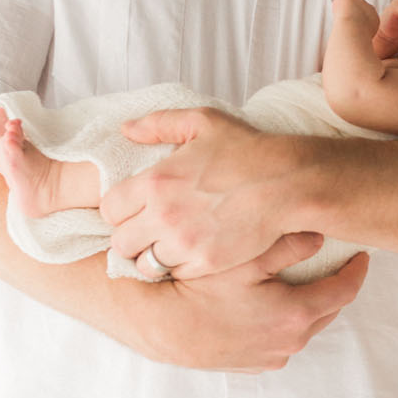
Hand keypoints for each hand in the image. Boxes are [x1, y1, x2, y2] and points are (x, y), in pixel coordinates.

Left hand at [101, 108, 295, 279]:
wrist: (288, 183)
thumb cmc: (247, 150)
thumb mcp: (202, 123)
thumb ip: (159, 123)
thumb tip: (127, 129)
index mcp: (155, 181)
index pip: (109, 210)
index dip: (118, 211)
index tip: (132, 209)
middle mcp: (163, 215)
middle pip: (120, 243)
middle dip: (130, 237)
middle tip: (146, 231)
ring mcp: (184, 242)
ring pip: (146, 264)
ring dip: (152, 256)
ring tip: (167, 245)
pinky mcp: (207, 263)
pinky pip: (176, 275)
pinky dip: (180, 267)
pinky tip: (191, 252)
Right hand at [132, 240, 369, 370]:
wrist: (160, 327)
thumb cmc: (198, 289)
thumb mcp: (244, 257)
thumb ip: (288, 244)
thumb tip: (320, 237)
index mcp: (296, 314)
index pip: (343, 291)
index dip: (356, 270)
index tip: (361, 256)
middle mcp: (289, 342)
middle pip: (326, 310)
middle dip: (332, 286)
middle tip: (332, 264)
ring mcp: (271, 357)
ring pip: (303, 326)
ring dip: (306, 305)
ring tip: (296, 281)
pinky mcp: (252, 364)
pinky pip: (279, 340)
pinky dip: (282, 322)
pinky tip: (266, 305)